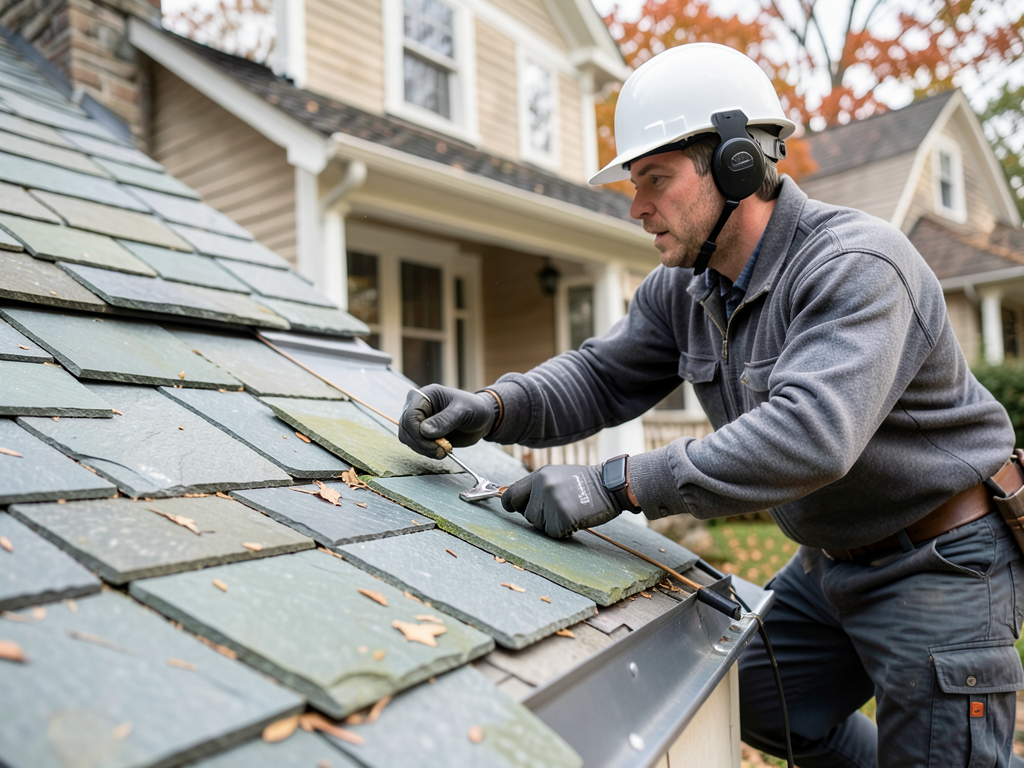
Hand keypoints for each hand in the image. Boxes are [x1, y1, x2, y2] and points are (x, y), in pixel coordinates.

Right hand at [398, 385, 496, 458]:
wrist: (482, 418)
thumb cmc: (474, 409)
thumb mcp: (463, 412)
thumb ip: (445, 420)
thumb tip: (424, 431)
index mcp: (425, 396)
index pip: (410, 415)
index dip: (417, 432)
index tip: (434, 444)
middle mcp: (417, 407)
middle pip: (405, 428)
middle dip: (421, 443)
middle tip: (441, 451)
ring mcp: (419, 421)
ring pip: (408, 439)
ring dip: (424, 449)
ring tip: (444, 450)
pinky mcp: (422, 433)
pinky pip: (416, 445)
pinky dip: (427, 451)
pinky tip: (442, 450)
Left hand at [501, 464, 622, 537]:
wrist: (610, 485)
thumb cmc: (585, 482)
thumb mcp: (558, 475)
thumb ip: (539, 486)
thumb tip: (519, 501)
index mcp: (540, 475)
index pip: (512, 494)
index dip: (511, 504)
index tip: (512, 508)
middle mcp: (543, 487)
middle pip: (527, 514)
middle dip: (540, 516)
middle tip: (560, 508)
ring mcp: (552, 502)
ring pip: (540, 525)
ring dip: (552, 524)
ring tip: (570, 511)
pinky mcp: (562, 518)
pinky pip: (554, 533)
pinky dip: (564, 531)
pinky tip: (576, 519)